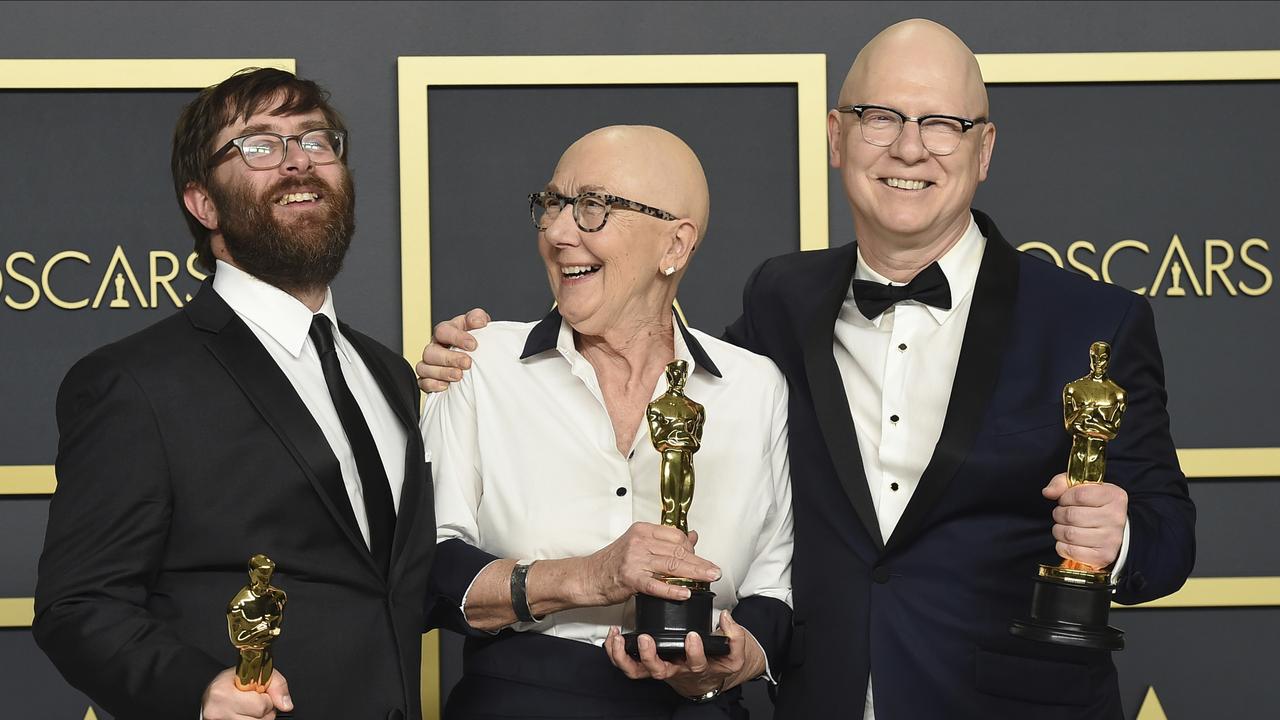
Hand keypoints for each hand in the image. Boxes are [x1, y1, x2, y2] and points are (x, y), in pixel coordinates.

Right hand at [201, 667, 291, 719]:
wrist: (216, 690)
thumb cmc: (235, 681)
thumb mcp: (259, 673)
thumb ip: (277, 685)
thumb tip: (286, 705)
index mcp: (223, 693)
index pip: (260, 706)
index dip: (266, 699)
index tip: (259, 693)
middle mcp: (217, 711)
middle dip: (264, 710)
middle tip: (254, 701)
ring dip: (259, 718)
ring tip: (250, 707)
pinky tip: (245, 713)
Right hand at [415, 308, 489, 392]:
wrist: (478, 356)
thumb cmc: (475, 340)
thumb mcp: (478, 325)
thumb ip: (478, 317)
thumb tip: (479, 321)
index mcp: (446, 331)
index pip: (443, 331)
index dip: (457, 338)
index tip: (473, 345)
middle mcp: (435, 346)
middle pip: (431, 351)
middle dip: (449, 358)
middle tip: (467, 363)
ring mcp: (430, 363)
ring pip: (424, 367)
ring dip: (442, 372)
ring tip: (459, 375)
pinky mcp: (428, 379)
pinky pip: (422, 382)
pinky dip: (432, 384)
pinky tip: (446, 385)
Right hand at [580, 523, 719, 604]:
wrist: (588, 577)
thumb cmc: (614, 562)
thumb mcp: (639, 544)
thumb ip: (665, 541)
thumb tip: (693, 535)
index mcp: (643, 530)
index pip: (676, 536)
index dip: (692, 548)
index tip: (702, 559)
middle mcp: (639, 542)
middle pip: (677, 551)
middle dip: (699, 562)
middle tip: (715, 571)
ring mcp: (634, 559)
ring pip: (671, 566)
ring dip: (694, 574)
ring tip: (708, 579)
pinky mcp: (630, 578)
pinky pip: (656, 585)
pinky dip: (672, 590)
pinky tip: (685, 593)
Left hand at [604, 611, 764, 697]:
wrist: (706, 675)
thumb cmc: (716, 662)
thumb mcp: (733, 653)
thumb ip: (735, 636)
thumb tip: (726, 617)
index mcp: (696, 667)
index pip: (696, 663)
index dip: (694, 651)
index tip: (693, 636)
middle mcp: (675, 670)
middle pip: (659, 671)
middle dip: (650, 656)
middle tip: (647, 638)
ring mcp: (658, 668)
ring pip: (637, 671)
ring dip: (624, 656)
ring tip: (620, 639)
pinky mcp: (646, 664)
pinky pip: (627, 663)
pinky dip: (616, 652)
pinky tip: (613, 636)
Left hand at [1042, 473, 1127, 567]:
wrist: (1113, 530)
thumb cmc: (1095, 506)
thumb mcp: (1082, 487)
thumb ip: (1062, 483)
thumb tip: (1048, 492)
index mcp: (1114, 496)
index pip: (1079, 494)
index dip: (1065, 497)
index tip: (1066, 500)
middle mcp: (1116, 518)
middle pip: (1071, 515)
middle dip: (1059, 514)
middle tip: (1063, 515)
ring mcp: (1111, 539)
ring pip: (1069, 534)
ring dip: (1059, 530)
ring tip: (1065, 527)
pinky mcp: (1104, 556)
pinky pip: (1071, 551)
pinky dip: (1062, 546)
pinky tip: (1069, 541)